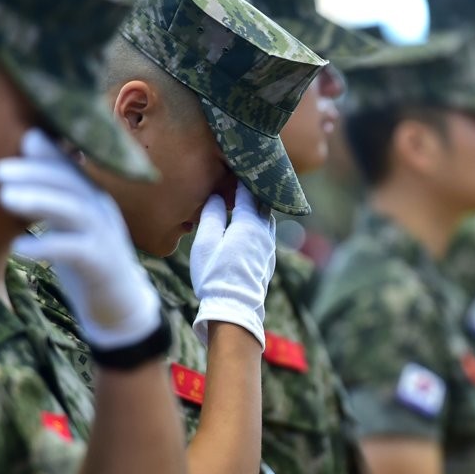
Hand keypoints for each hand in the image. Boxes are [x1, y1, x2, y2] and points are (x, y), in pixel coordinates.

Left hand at [0, 128, 160, 349]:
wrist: (119, 305)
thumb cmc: (85, 261)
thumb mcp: (67, 225)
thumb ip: (48, 200)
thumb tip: (14, 178)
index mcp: (91, 198)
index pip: (69, 166)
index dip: (46, 152)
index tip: (17, 139)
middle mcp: (101, 211)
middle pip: (70, 183)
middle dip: (34, 172)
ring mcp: (104, 237)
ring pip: (74, 210)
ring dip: (39, 201)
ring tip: (4, 198)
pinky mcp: (101, 265)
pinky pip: (74, 251)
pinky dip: (46, 247)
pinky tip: (18, 249)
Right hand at [190, 182, 275, 347]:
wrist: (234, 308)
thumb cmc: (215, 275)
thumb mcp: (205, 242)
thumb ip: (212, 215)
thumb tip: (217, 197)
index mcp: (248, 224)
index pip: (248, 192)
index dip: (242, 178)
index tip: (237, 164)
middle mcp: (264, 232)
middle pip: (263, 203)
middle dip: (255, 189)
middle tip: (244, 176)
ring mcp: (269, 247)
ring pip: (267, 218)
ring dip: (258, 207)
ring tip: (247, 199)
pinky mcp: (268, 260)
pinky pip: (266, 233)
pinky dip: (259, 222)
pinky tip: (249, 224)